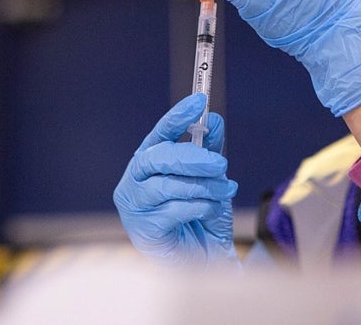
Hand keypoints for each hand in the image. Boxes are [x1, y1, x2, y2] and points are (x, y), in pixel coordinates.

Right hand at [113, 93, 238, 267]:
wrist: (203, 259)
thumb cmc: (199, 216)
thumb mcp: (208, 178)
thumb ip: (209, 150)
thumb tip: (213, 120)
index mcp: (148, 163)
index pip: (159, 134)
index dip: (177, 116)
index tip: (199, 100)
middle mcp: (135, 181)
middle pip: (157, 158)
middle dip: (192, 157)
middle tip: (220, 161)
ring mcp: (136, 207)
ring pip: (168, 186)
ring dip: (202, 186)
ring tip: (225, 189)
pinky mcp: (144, 231)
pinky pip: (174, 211)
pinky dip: (199, 207)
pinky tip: (211, 209)